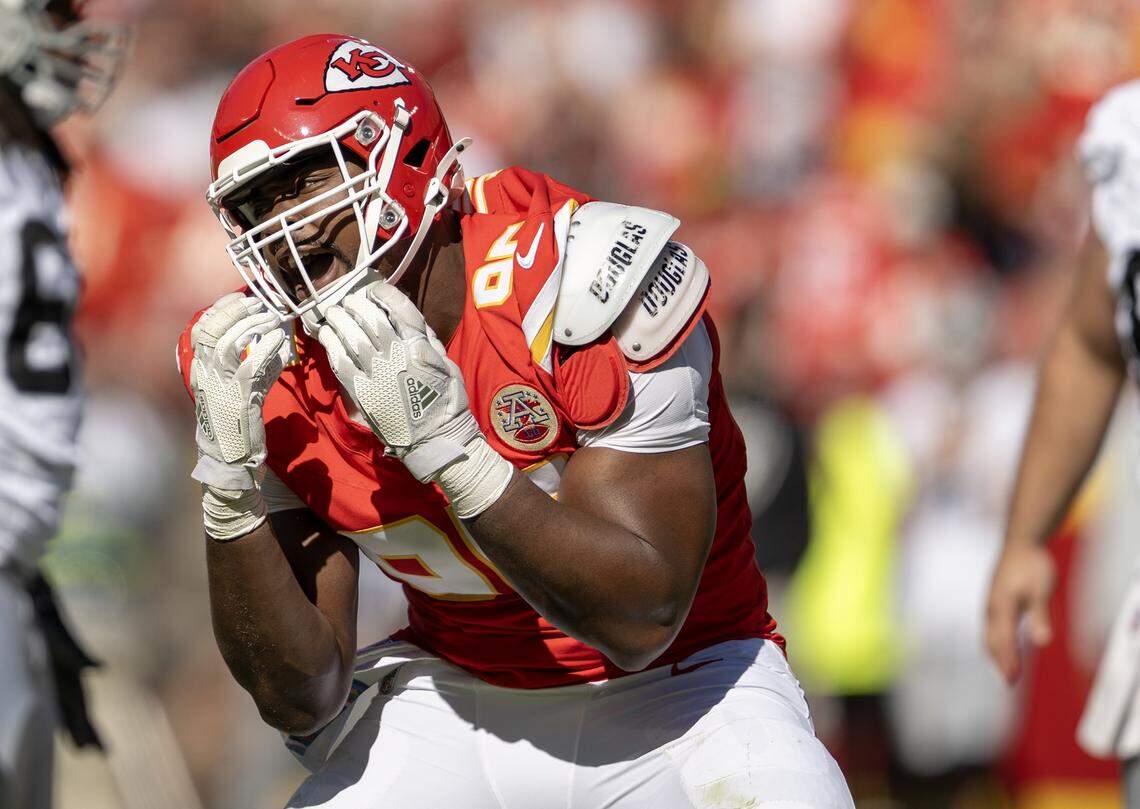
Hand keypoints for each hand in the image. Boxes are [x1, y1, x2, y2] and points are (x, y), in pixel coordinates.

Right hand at [189, 292, 289, 489]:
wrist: (231, 457)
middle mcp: (204, 374)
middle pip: (211, 330)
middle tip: (259, 303)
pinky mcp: (237, 397)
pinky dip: (266, 348)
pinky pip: (250, 364)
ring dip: (252, 325)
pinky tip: (279, 339)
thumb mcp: (245, 387)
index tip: (241, 297)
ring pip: (228, 342)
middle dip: (235, 311)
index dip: (220, 309)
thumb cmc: (239, 421)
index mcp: (201, 369)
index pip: (202, 329)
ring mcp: (219, 385)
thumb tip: (277, 344)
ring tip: (272, 318)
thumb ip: (257, 364)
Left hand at [317, 282, 480, 481]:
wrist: (435, 437)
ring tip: (332, 312)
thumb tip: (407, 317)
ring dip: (339, 320)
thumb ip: (428, 339)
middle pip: (371, 319)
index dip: (383, 294)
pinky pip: (341, 363)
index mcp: (421, 347)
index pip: (399, 309)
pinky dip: (331, 345)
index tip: (373, 290)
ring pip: (353, 337)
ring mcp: (378, 374)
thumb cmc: (445, 400)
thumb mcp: (447, 363)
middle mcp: (397, 356)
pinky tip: (326, 335)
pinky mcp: (362, 392)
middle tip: (347, 300)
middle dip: (356, 305)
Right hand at [985, 542, 1055, 683]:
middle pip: (991, 641)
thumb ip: (1040, 615)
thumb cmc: (1032, 564)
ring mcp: (990, 604)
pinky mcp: (994, 601)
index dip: (1008, 661)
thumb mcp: (1041, 589)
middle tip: (1010, 683)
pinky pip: (991, 627)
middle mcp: (992, 607)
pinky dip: (996, 642)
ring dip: (996, 654)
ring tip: (1007, 670)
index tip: (1013, 680)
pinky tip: (1004, 646)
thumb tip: (1042, 642)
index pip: (1003, 640)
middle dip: (1000, 662)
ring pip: (989, 634)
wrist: (1020, 542)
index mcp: (1002, 605)